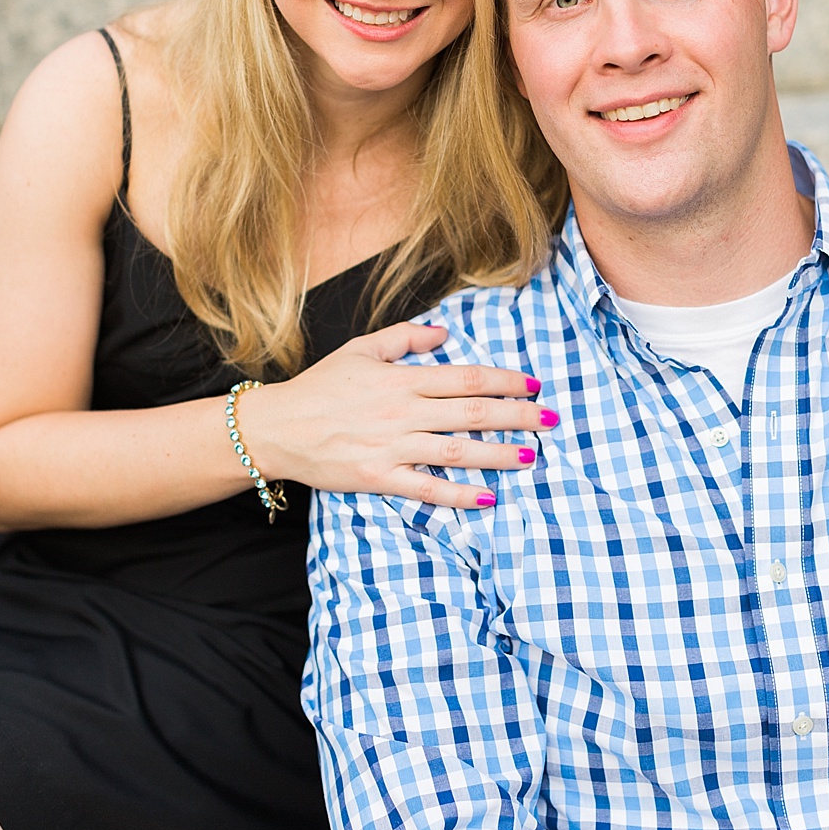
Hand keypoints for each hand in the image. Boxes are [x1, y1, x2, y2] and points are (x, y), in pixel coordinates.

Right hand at [240, 321, 557, 508]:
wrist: (277, 427)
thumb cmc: (320, 386)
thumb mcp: (361, 349)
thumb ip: (405, 338)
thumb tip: (444, 332)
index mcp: (401, 378)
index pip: (466, 377)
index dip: (505, 380)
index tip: (533, 385)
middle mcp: (401, 411)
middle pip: (472, 412)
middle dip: (517, 416)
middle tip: (551, 420)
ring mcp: (391, 447)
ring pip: (456, 450)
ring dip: (498, 454)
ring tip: (531, 456)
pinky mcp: (379, 478)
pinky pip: (426, 488)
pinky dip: (458, 494)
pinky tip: (488, 497)